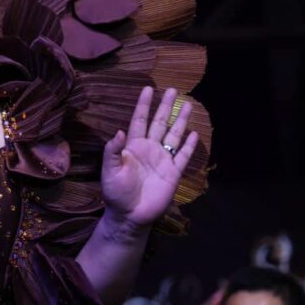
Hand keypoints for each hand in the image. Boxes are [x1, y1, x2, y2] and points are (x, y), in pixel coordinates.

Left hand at [100, 86, 198, 226]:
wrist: (130, 215)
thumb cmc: (116, 193)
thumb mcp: (109, 171)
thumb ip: (113, 151)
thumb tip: (119, 130)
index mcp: (133, 146)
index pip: (139, 120)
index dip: (143, 105)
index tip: (148, 88)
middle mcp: (149, 149)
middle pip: (159, 123)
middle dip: (165, 107)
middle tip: (172, 90)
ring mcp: (162, 160)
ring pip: (173, 135)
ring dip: (180, 120)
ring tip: (187, 104)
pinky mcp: (173, 173)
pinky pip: (182, 155)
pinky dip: (189, 145)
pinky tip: (194, 133)